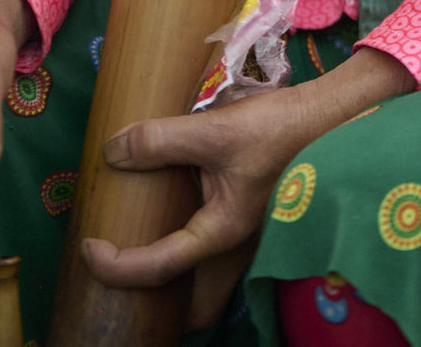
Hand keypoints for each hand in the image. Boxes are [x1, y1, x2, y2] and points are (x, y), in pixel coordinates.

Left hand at [82, 45, 416, 329]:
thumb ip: (161, 140)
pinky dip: (194, 240)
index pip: (158, 267)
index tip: (88, 247)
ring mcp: (249, 233)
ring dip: (180, 273)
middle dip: (163, 305)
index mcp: (222, 232)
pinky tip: (181, 202)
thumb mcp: (215, 131)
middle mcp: (235, 245)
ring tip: (147, 241)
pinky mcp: (255, 212)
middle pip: (197, 304)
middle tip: (129, 272)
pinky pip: (218, 244)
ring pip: (209, 278)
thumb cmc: (279, 128)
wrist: (332, 114)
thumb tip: (112, 151)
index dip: (116, 265)